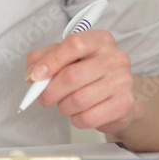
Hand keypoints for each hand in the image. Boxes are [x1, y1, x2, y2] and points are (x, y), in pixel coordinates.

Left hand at [25, 30, 140, 134]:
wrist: (116, 95)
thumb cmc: (87, 71)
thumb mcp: (63, 57)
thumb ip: (42, 59)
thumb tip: (33, 74)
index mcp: (99, 40)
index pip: (74, 45)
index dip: (51, 61)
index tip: (36, 76)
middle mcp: (115, 58)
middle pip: (73, 75)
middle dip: (50, 91)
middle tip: (43, 98)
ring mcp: (123, 81)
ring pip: (79, 99)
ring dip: (63, 106)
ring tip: (64, 104)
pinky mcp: (125, 104)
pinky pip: (89, 117)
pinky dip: (76, 119)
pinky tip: (77, 114)